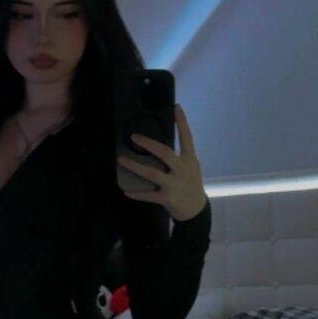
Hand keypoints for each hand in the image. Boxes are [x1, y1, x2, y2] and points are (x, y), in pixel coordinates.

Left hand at [117, 104, 207, 220]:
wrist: (196, 210)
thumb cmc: (190, 185)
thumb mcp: (191, 168)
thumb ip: (179, 157)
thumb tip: (159, 145)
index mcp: (190, 160)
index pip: (187, 137)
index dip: (182, 122)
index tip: (176, 107)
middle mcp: (183, 170)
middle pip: (164, 153)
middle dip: (148, 144)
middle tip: (134, 137)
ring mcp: (175, 184)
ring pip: (152, 173)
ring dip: (134, 166)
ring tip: (121, 160)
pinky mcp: (168, 198)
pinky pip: (148, 195)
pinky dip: (137, 193)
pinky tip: (126, 191)